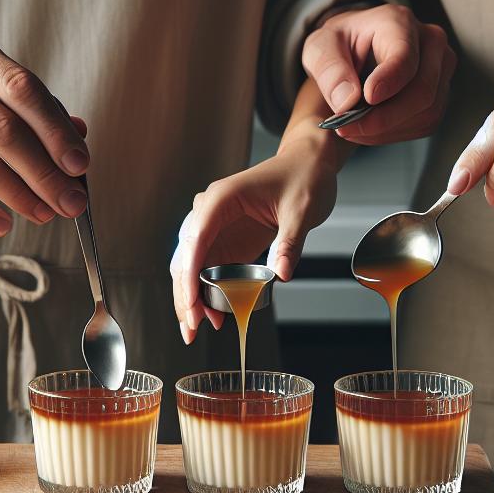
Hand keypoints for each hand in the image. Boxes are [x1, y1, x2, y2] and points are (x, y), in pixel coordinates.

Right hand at [0, 21, 90, 235]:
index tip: (81, 165)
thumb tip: (79, 134)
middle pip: (3, 129)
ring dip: (18, 194)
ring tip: (43, 214)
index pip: (23, 90)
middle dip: (44, 172)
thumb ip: (22, 98)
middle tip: (71, 202)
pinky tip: (2, 222)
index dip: (56, 131)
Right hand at [169, 147, 340, 343]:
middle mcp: (210, 212)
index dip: (190, 275)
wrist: (307, 165)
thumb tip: (280, 273)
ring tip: (200, 327)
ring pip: (191, 267)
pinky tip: (211, 312)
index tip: (191, 304)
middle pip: (185, 258)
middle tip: (192, 327)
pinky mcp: (225, 239)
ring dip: (192, 297)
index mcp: (222, 199)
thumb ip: (289, 242)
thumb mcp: (302, 210)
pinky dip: (206, 292)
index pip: (195, 240)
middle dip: (185, 295)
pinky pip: (207, 269)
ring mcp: (215, 227)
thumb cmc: (303, 178)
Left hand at [303, 4, 455, 145]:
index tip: (367, 99)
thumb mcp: (321, 47)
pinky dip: (395, 133)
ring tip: (353, 126)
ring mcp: (441, 69)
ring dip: (386, 129)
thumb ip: (329, 69)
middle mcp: (430, 42)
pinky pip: (425, 124)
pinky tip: (370, 128)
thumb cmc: (341, 44)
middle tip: (346, 128)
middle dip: (384, 118)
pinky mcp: (441, 94)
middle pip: (422, 91)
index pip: (405, 56)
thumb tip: (347, 102)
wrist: (357, 49)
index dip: (389, 81)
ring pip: (426, 113)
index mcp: (399, 22)